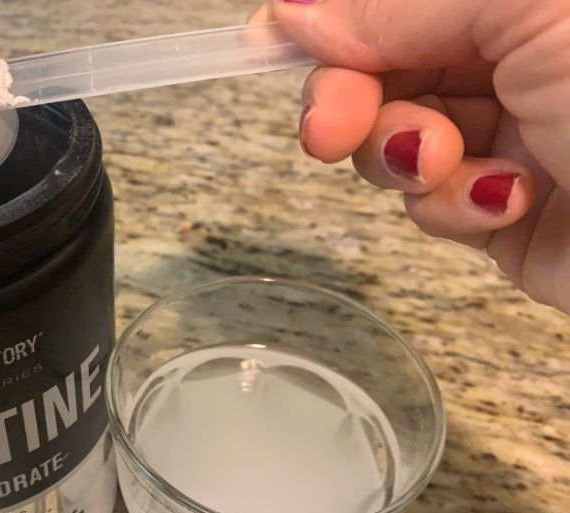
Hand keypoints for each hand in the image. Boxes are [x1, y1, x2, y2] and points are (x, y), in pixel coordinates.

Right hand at [252, 0, 569, 312]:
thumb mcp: (525, 5)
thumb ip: (399, 4)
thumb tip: (295, 11)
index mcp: (511, 4)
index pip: (386, 8)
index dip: (325, 24)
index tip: (264, 44)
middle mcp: (506, 62)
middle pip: (377, 75)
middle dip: (347, 103)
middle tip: (328, 133)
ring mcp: (503, 139)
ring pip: (392, 146)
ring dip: (403, 159)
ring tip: (444, 165)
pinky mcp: (497, 214)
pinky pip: (430, 207)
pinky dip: (449, 208)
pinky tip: (501, 201)